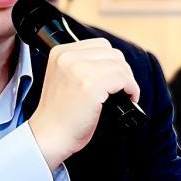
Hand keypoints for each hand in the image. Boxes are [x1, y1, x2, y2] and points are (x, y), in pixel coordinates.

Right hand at [27, 38, 140, 170]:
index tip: (113, 78)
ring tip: (124, 94)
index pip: (100, 45)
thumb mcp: (64, 77)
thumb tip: (116, 64)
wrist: (49, 135)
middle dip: (122, 71)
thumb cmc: (59, 113)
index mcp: (60, 52)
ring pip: (120, 66)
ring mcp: (79, 70)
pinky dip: (131, 89)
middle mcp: (68, 57)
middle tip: (121, 88)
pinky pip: (123, 79)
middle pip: (113, 53)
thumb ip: (83, 65)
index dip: (112, 62)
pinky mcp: (91, 85)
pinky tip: (127, 98)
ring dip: (128, 81)